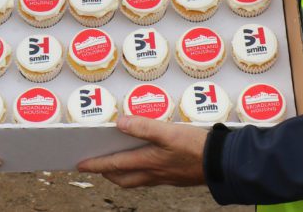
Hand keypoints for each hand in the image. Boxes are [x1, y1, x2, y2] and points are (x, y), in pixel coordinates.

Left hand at [77, 115, 207, 187]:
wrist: (222, 163)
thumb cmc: (197, 147)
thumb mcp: (169, 132)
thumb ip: (144, 126)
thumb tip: (120, 123)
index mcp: (148, 162)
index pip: (115, 164)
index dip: (96, 164)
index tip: (80, 164)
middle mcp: (154, 173)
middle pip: (123, 178)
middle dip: (107, 173)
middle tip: (96, 165)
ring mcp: (165, 177)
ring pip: (136, 179)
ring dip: (122, 173)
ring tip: (116, 163)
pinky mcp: (175, 176)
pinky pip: (150, 177)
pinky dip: (140, 171)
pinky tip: (145, 162)